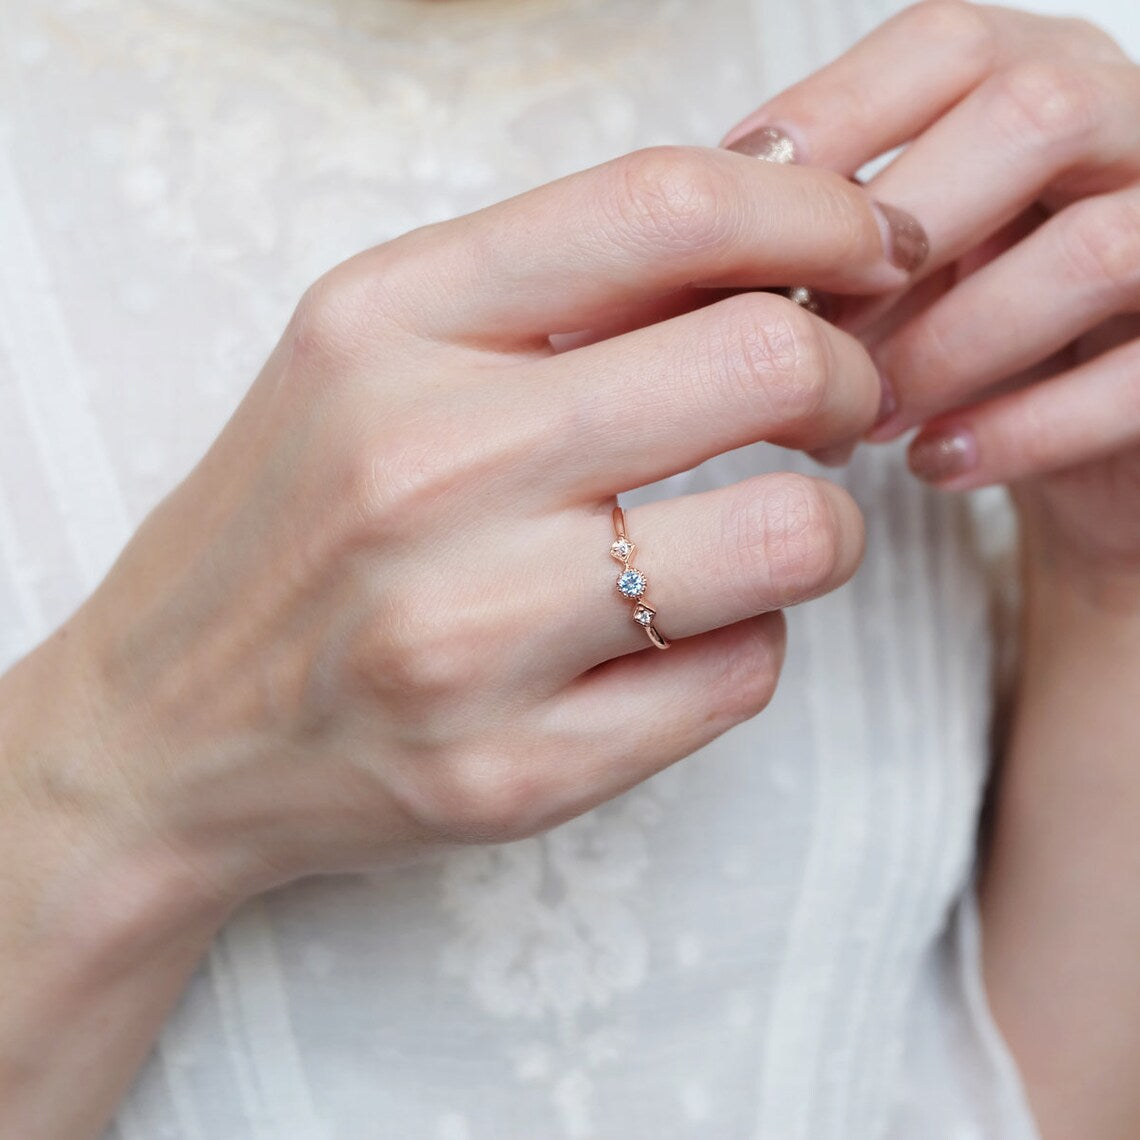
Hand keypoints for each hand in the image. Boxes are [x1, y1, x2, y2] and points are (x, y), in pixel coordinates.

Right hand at [9, 146, 921, 906]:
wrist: (165, 725)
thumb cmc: (290, 524)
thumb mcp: (372, 357)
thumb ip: (553, 289)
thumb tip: (770, 244)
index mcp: (383, 328)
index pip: (665, 210)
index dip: (815, 215)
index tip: (867, 249)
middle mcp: (421, 469)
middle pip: (765, 365)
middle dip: (847, 382)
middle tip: (829, 407)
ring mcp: (466, 636)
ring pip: (790, 541)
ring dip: (821, 528)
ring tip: (765, 532)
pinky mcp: (513, 773)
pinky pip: (743, 679)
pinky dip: (749, 643)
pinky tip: (681, 636)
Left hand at [721, 0, 1139, 592]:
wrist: (1082, 437)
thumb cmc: (969, 336)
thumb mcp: (903, 263)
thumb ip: (830, 238)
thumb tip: (691, 269)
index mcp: (1046, 82)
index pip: (949, 43)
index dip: (834, 119)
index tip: (738, 218)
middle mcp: (1136, 135)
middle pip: (1034, 116)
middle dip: (897, 236)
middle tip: (805, 335)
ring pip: (1095, 248)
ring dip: (951, 343)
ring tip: (862, 419)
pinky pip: (1138, 382)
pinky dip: (1017, 432)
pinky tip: (930, 466)